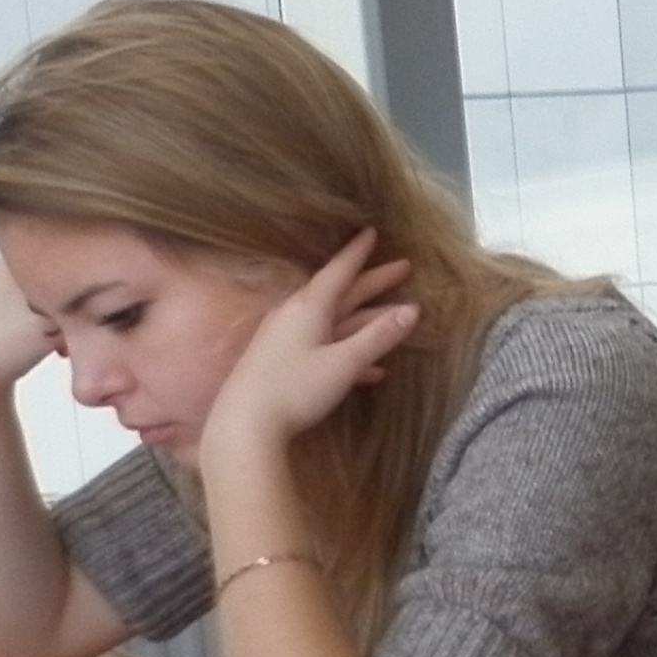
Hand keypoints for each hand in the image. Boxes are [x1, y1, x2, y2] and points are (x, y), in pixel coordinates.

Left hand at [199, 234, 417, 462]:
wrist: (243, 425)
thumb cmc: (295, 388)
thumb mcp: (344, 363)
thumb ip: (378, 336)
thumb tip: (412, 310)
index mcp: (309, 307)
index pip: (340, 271)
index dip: (358, 253)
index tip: (372, 231)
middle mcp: (296, 316)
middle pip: (341, 294)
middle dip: (372, 282)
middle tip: (402, 267)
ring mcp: (287, 339)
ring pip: (335, 321)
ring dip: (366, 319)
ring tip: (395, 315)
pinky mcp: (283, 363)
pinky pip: (325, 347)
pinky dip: (349, 351)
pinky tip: (373, 370)